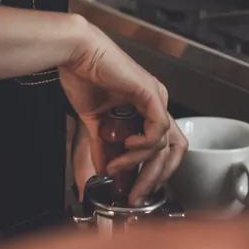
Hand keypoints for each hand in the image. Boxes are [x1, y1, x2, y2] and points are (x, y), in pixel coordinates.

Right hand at [58, 16, 185, 202]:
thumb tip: (106, 174)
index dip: (152, 173)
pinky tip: (127, 145)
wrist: (75, 53)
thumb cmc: (83, 76)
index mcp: (146, 110)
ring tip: (116, 167)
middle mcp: (156, 105)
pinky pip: (158, 128)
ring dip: (139, 162)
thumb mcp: (94, 124)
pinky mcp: (150, 93)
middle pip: (173, 151)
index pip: (164, 149)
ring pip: (164, 144)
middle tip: (135, 195)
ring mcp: (156, 98)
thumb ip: (103, 149)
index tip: (134, 191)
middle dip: (153, 178)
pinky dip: (144, 143)